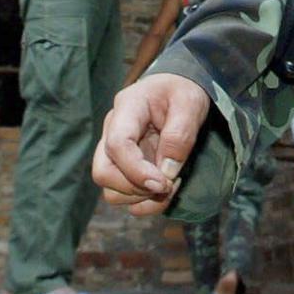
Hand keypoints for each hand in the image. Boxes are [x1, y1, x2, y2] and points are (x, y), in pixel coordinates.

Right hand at [92, 73, 210, 215]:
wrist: (178, 90)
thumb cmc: (182, 92)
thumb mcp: (190, 104)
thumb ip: (179, 135)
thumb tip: (166, 171)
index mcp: (127, 108)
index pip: (117, 145)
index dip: (137, 171)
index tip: (164, 183)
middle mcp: (112, 130)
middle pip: (103, 172)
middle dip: (136, 188)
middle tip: (168, 184)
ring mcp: (115, 151)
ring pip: (110, 190)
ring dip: (141, 198)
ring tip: (170, 184)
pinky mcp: (122, 166)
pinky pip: (122, 197)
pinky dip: (144, 202)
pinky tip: (164, 188)